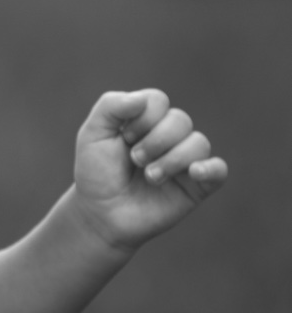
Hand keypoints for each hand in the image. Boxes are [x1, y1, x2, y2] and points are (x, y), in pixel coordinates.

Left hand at [72, 89, 227, 252]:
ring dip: (172, 158)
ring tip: (150, 177)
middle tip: (135, 159)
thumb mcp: (92, 133)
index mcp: (145, 119)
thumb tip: (142, 99)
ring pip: (199, 142)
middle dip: (155, 140)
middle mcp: (168, 136)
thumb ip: (110, 106)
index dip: (143, 118)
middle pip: (180, 120)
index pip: (158, 101)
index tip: (125, 137)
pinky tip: (193, 173)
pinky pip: (219, 170)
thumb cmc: (96, 172)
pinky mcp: (196, 186)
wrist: (101, 213)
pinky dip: (210, 168)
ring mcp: (184, 160)